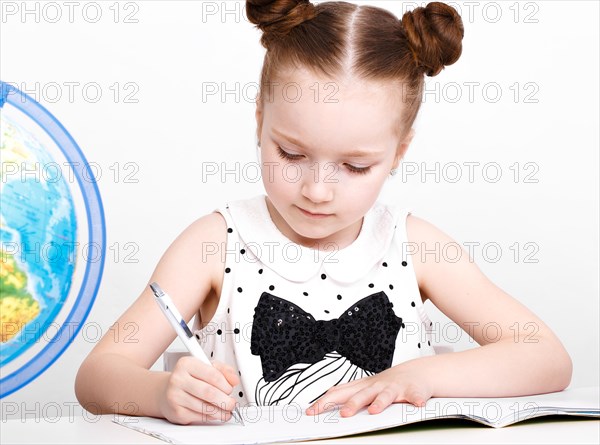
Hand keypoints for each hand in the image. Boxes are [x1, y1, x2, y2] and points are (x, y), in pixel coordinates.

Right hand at [158, 357, 239, 424]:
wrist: (166, 391)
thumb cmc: (189, 378)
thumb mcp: (206, 367)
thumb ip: (223, 370)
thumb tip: (234, 380)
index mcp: (186, 364)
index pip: (213, 375)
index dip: (226, 384)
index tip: (230, 389)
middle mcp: (178, 379)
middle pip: (209, 392)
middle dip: (225, 400)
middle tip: (231, 403)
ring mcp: (175, 397)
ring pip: (205, 407)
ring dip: (221, 411)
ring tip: (226, 410)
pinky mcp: (176, 412)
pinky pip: (199, 417)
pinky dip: (211, 417)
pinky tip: (215, 414)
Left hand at [305, 363, 433, 417]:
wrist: (415, 372)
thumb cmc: (387, 382)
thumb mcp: (365, 385)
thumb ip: (348, 391)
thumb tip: (327, 394)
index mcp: (364, 387)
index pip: (340, 394)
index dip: (325, 402)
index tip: (311, 412)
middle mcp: (377, 386)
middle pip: (362, 395)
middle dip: (353, 404)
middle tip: (344, 414)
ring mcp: (395, 388)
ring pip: (386, 395)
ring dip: (380, 402)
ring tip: (375, 410)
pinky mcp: (413, 390)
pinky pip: (415, 395)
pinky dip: (417, 399)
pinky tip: (418, 404)